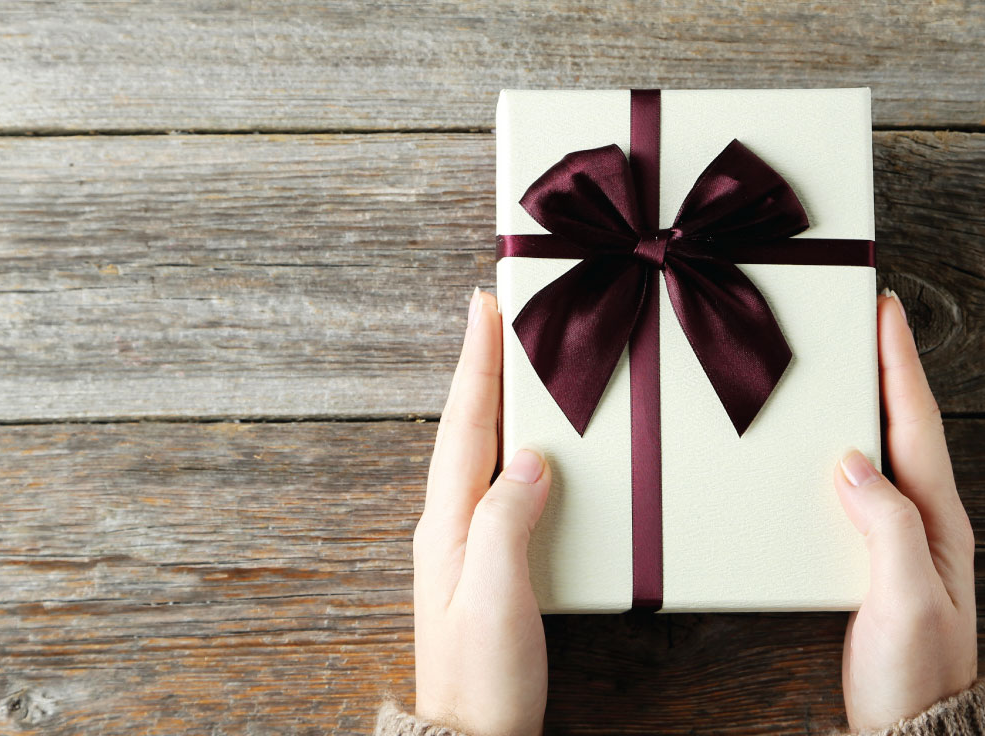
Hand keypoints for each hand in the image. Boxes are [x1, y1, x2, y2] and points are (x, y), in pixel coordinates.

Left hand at [412, 289, 549, 735]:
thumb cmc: (483, 677)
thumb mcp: (496, 593)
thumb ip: (508, 520)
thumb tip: (531, 459)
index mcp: (449, 524)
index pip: (466, 425)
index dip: (477, 364)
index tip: (485, 307)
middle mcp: (452, 528)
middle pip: (469, 431)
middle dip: (486, 371)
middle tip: (502, 320)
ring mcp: (469, 549)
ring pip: (484, 457)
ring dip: (500, 408)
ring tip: (519, 369)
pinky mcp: (492, 571)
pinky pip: (502, 491)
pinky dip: (516, 455)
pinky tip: (535, 455)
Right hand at [835, 290, 978, 730]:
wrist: (914, 733)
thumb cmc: (916, 674)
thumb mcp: (904, 598)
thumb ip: (885, 526)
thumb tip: (853, 463)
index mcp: (938, 520)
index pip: (917, 423)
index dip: (900, 364)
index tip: (885, 311)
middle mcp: (926, 522)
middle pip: (904, 427)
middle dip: (885, 370)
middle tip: (860, 323)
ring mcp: (903, 542)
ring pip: (884, 454)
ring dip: (865, 408)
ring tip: (838, 372)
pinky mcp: (875, 564)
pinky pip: (861, 491)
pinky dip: (843, 456)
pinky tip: (821, 454)